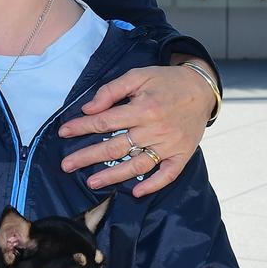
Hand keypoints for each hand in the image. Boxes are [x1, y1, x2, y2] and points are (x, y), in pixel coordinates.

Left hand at [58, 63, 216, 197]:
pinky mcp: (182, 155)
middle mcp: (155, 129)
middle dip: (88, 156)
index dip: (82, 127)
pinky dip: (153, 185)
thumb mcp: (138, 75)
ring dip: (113, 176)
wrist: (202, 88)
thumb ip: (112, 90)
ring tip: (91, 182)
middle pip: (115, 147)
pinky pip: (167, 174)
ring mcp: (169, 145)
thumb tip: (89, 109)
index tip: (64, 132)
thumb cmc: (166, 80)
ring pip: (137, 165)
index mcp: (143, 108)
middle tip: (66, 165)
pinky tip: (136, 192)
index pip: (105, 122)